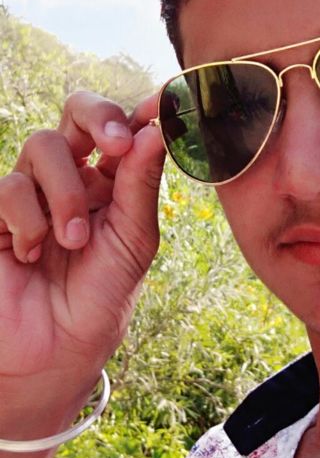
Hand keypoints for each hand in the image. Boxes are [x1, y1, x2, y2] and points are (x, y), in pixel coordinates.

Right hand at [0, 90, 165, 435]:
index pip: (126, 128)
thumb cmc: (100, 299)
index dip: (143, 111)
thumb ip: (140, 185)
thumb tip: (156, 129)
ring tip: (73, 240)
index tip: (165, 103)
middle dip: (99, 116)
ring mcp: (32, 190)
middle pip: (79, 112)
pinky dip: (28, 219)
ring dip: (65, 193)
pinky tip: (30, 252)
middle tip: (118, 143)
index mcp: (113, 181)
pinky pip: (9, 186)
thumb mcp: (132, 242)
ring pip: (43, 146)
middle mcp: (73, 176)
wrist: (52, 353)